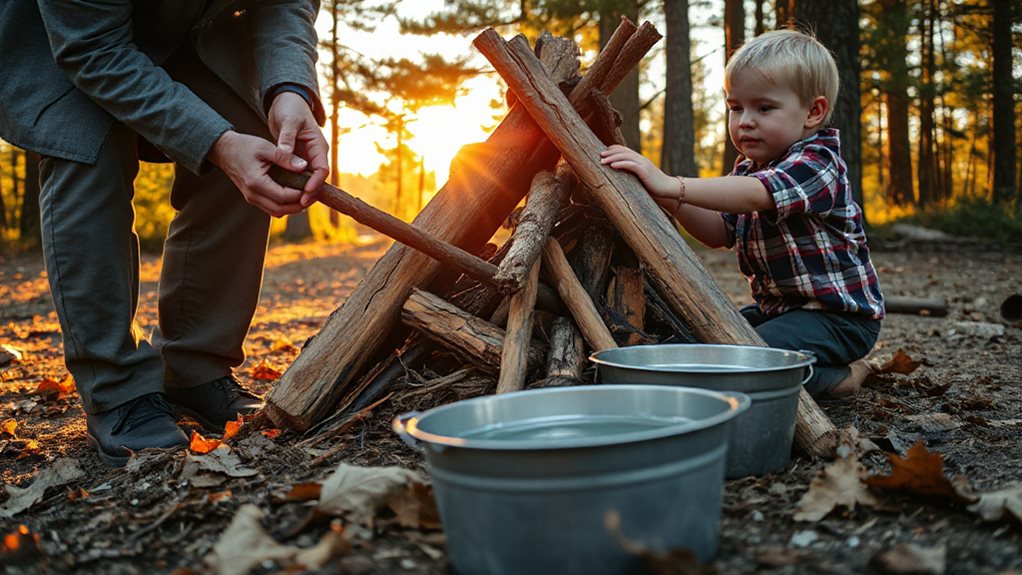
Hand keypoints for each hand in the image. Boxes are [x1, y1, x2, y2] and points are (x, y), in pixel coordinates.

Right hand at [208, 130, 305, 216]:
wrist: (224, 150)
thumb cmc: (244, 146)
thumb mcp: (265, 147)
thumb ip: (284, 157)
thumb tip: (304, 166)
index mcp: (256, 182)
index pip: (283, 196)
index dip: (300, 194)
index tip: (313, 187)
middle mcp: (252, 194)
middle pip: (281, 210)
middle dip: (299, 205)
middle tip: (314, 196)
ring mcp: (251, 198)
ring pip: (276, 212)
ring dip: (292, 208)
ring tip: (307, 197)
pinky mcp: (252, 198)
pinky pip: (271, 208)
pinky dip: (284, 205)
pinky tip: (294, 195)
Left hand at [268, 91, 328, 207]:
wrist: (286, 103)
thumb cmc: (289, 109)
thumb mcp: (288, 121)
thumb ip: (287, 139)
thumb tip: (286, 156)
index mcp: (318, 145)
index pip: (322, 169)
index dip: (315, 182)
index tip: (305, 192)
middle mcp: (316, 153)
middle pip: (318, 178)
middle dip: (310, 192)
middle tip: (299, 204)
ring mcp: (307, 157)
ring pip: (309, 179)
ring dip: (302, 191)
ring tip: (293, 203)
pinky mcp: (298, 159)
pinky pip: (299, 176)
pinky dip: (294, 185)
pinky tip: (285, 193)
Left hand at [600, 144, 680, 203]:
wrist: (668, 188)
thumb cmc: (654, 186)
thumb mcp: (641, 178)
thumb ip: (633, 174)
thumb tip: (622, 176)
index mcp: (641, 160)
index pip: (626, 150)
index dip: (614, 149)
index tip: (605, 151)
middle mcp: (642, 160)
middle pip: (624, 152)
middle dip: (611, 153)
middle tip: (600, 155)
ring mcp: (643, 164)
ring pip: (625, 157)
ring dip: (612, 158)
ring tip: (602, 161)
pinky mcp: (644, 171)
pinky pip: (631, 165)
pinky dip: (621, 164)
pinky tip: (612, 166)